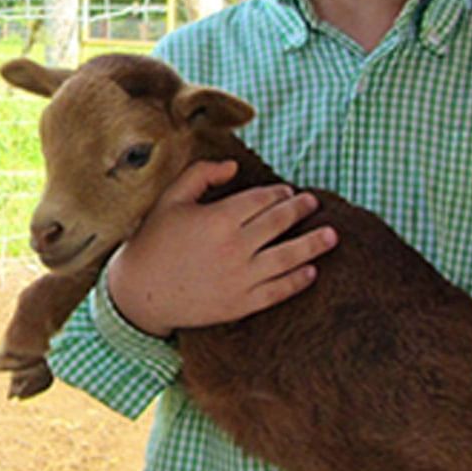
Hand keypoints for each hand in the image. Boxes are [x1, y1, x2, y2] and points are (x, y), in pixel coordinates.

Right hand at [109, 160, 335, 336]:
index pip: (263, 200)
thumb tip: (234, 166)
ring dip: (313, 244)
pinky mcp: (240, 304)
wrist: (140, 292)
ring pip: (288, 257)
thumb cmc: (153, 241)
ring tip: (331, 235)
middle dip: (300, 210)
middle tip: (313, 203)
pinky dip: (298, 280)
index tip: (288, 191)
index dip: (280, 193)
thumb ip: (201, 174)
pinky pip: (278, 291)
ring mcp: (240, 278)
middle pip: (280, 223)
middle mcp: (235, 247)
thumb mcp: (171, 199)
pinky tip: (311, 271)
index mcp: (219, 218)